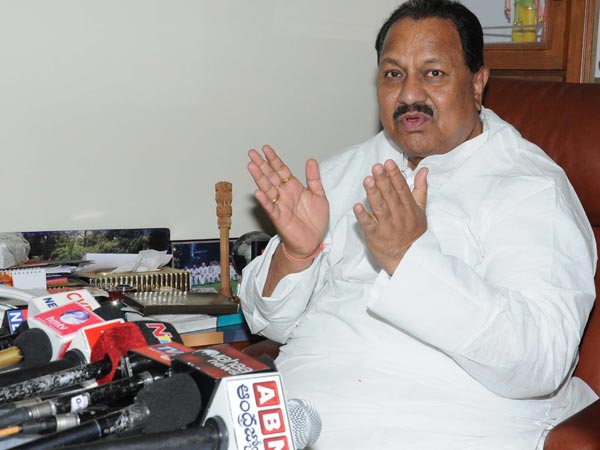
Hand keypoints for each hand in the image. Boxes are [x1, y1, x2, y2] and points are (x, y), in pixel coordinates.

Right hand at [247, 145, 328, 258]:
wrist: (313, 241)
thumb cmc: (315, 220)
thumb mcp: (319, 195)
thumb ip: (314, 179)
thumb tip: (311, 160)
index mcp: (294, 188)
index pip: (281, 170)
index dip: (274, 159)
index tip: (266, 149)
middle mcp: (284, 195)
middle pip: (270, 177)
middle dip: (261, 165)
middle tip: (252, 153)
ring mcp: (280, 205)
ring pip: (267, 189)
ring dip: (259, 178)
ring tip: (251, 167)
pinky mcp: (279, 218)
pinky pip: (270, 208)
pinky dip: (264, 201)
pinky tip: (258, 192)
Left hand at [353, 160, 427, 274]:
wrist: (409, 259)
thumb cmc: (414, 234)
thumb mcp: (421, 211)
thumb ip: (420, 189)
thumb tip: (423, 170)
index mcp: (409, 208)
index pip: (401, 188)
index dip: (394, 175)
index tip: (388, 163)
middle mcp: (398, 215)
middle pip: (389, 195)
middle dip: (383, 180)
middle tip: (376, 167)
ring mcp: (387, 226)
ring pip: (379, 207)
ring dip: (373, 193)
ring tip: (367, 180)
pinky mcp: (375, 236)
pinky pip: (368, 224)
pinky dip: (363, 216)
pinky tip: (357, 206)